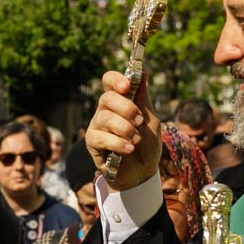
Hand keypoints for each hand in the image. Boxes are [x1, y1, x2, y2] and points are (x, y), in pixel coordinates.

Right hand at [86, 71, 160, 191]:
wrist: (142, 172)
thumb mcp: (150, 119)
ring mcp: (97, 126)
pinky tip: (129, 149)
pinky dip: (119, 143)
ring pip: (105, 118)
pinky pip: (101, 137)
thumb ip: (144, 98)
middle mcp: (105, 110)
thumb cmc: (146, 144)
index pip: (109, 81)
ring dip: (125, 129)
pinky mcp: (92, 143)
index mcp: (119, 101)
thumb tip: (142, 71)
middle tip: (138, 120)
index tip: (126, 86)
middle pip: (107, 98)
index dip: (115, 80)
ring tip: (136, 140)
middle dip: (126, 108)